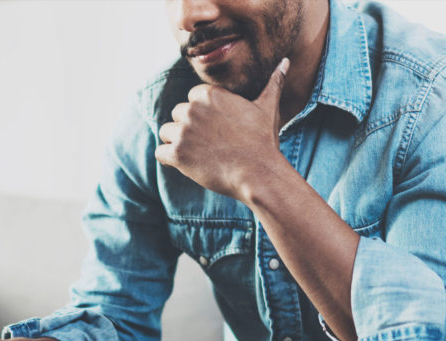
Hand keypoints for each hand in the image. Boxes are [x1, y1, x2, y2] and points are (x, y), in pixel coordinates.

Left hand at [155, 58, 290, 201]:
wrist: (258, 174)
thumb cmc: (263, 141)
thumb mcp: (268, 108)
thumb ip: (273, 83)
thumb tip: (285, 62)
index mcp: (209, 94)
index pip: (192, 99)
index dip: (203, 116)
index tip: (218, 129)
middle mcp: (193, 109)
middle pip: (177, 115)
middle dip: (189, 129)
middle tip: (211, 144)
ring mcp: (183, 131)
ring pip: (167, 133)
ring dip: (178, 144)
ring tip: (200, 155)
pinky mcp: (177, 153)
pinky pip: (160, 153)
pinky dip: (170, 160)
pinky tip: (189, 164)